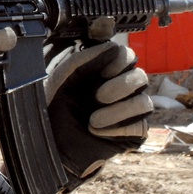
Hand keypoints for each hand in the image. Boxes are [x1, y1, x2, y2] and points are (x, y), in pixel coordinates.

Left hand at [44, 41, 151, 191]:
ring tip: (93, 120)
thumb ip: (83, 59)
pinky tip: (97, 130)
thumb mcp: (60, 79)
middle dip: (120, 86)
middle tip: (98, 97)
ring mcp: (126, 112)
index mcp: (102, 73)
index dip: (121, 61)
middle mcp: (118, 90)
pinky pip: (140, 126)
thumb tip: (112, 47)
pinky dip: (117, 127)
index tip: (103, 72)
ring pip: (144, 102)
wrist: (48, 145)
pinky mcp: (131, 134)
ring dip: (118, 110)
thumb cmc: (51, 110)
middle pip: (141, 77)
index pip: (127, 56)